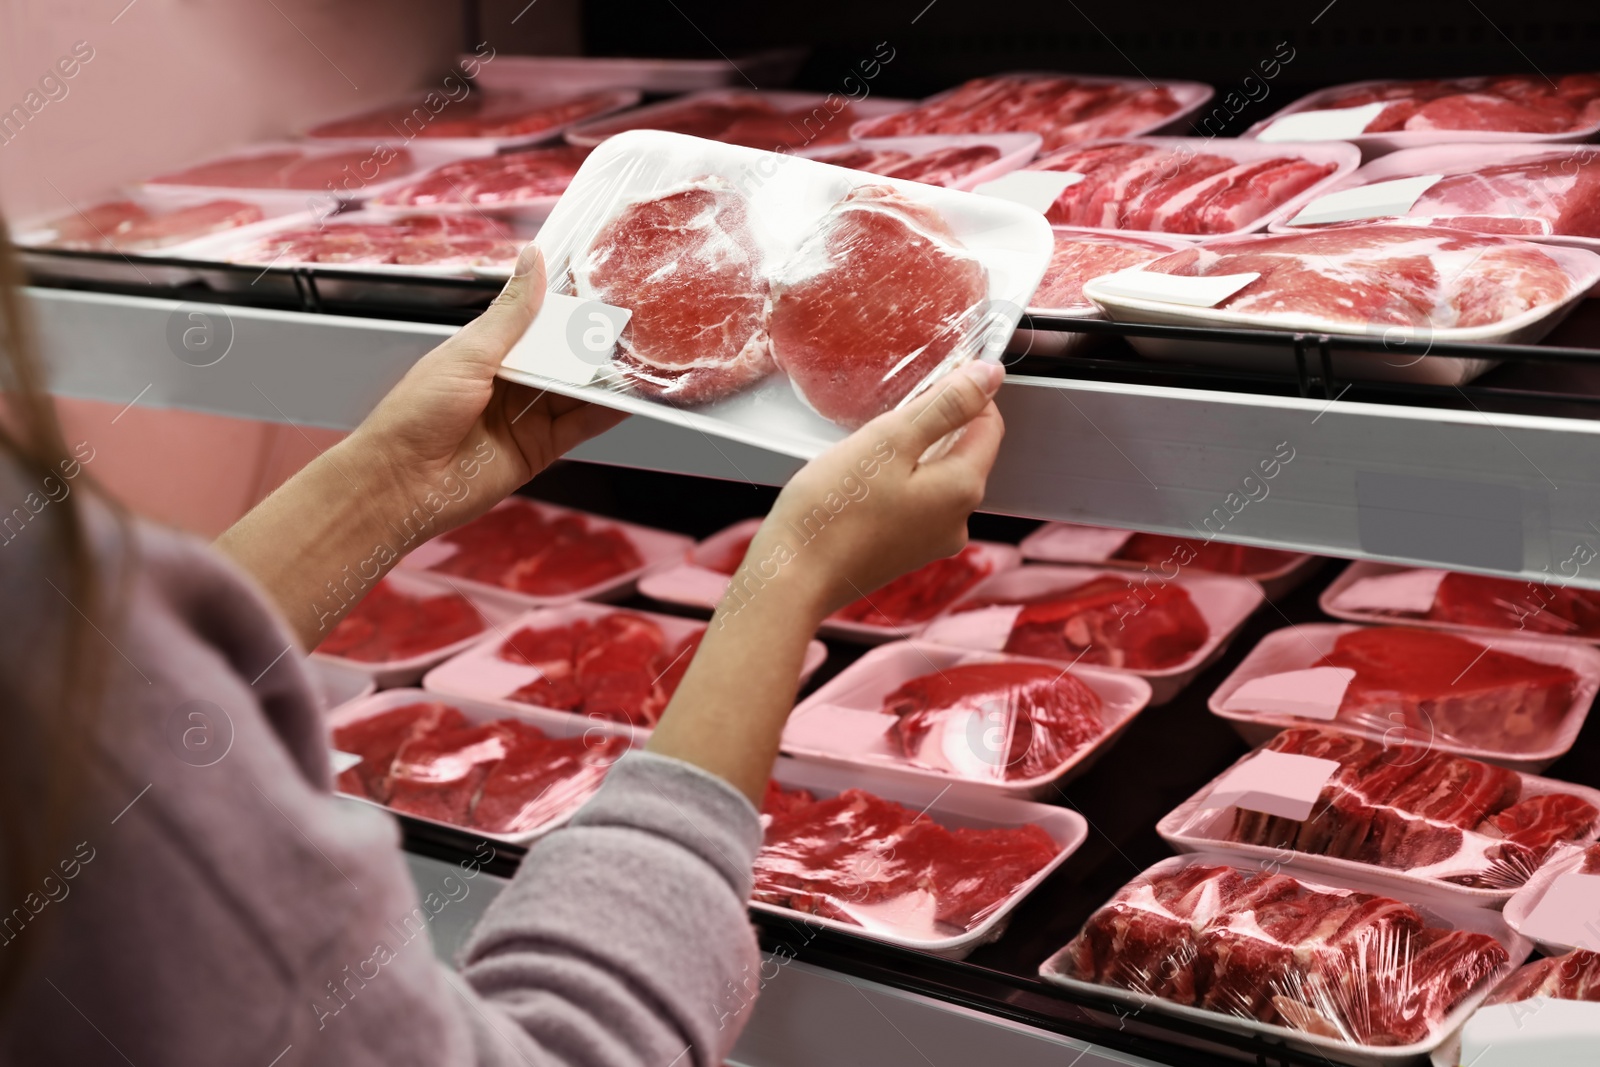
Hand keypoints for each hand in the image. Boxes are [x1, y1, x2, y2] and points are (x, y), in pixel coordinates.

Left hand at [345, 244, 627, 533]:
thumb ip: (511, 313)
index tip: (600, 287)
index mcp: (486, 351)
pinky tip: (628, 397)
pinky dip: (605, 412)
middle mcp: (508, 382)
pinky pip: (580, 426)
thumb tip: (532, 260)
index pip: (535, 321)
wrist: (403, 483)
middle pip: (560, 357)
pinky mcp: (539, 448)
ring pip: (575, 390)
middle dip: (591, 343)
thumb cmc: (417, 413)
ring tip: (639, 357)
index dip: (565, 308)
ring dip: (603, 377)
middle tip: (629, 323)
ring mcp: (525, 416)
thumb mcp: (468, 352)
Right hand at [736, 360, 1005, 623]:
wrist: (790, 578)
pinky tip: (860, 484)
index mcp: (962, 489)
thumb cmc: (832, 510)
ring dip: (910, 456)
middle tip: (883, 420)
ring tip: (865, 453)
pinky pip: (913, 504)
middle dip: (931, 426)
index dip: (966, 393)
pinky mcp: (903, 553)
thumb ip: (945, 405)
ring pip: (934, 478)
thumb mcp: (889, 440)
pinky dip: (895, 483)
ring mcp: (931, 542)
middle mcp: (957, 521)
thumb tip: (990, 375)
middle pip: (961, 453)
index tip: (929, 379)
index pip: (989, 425)